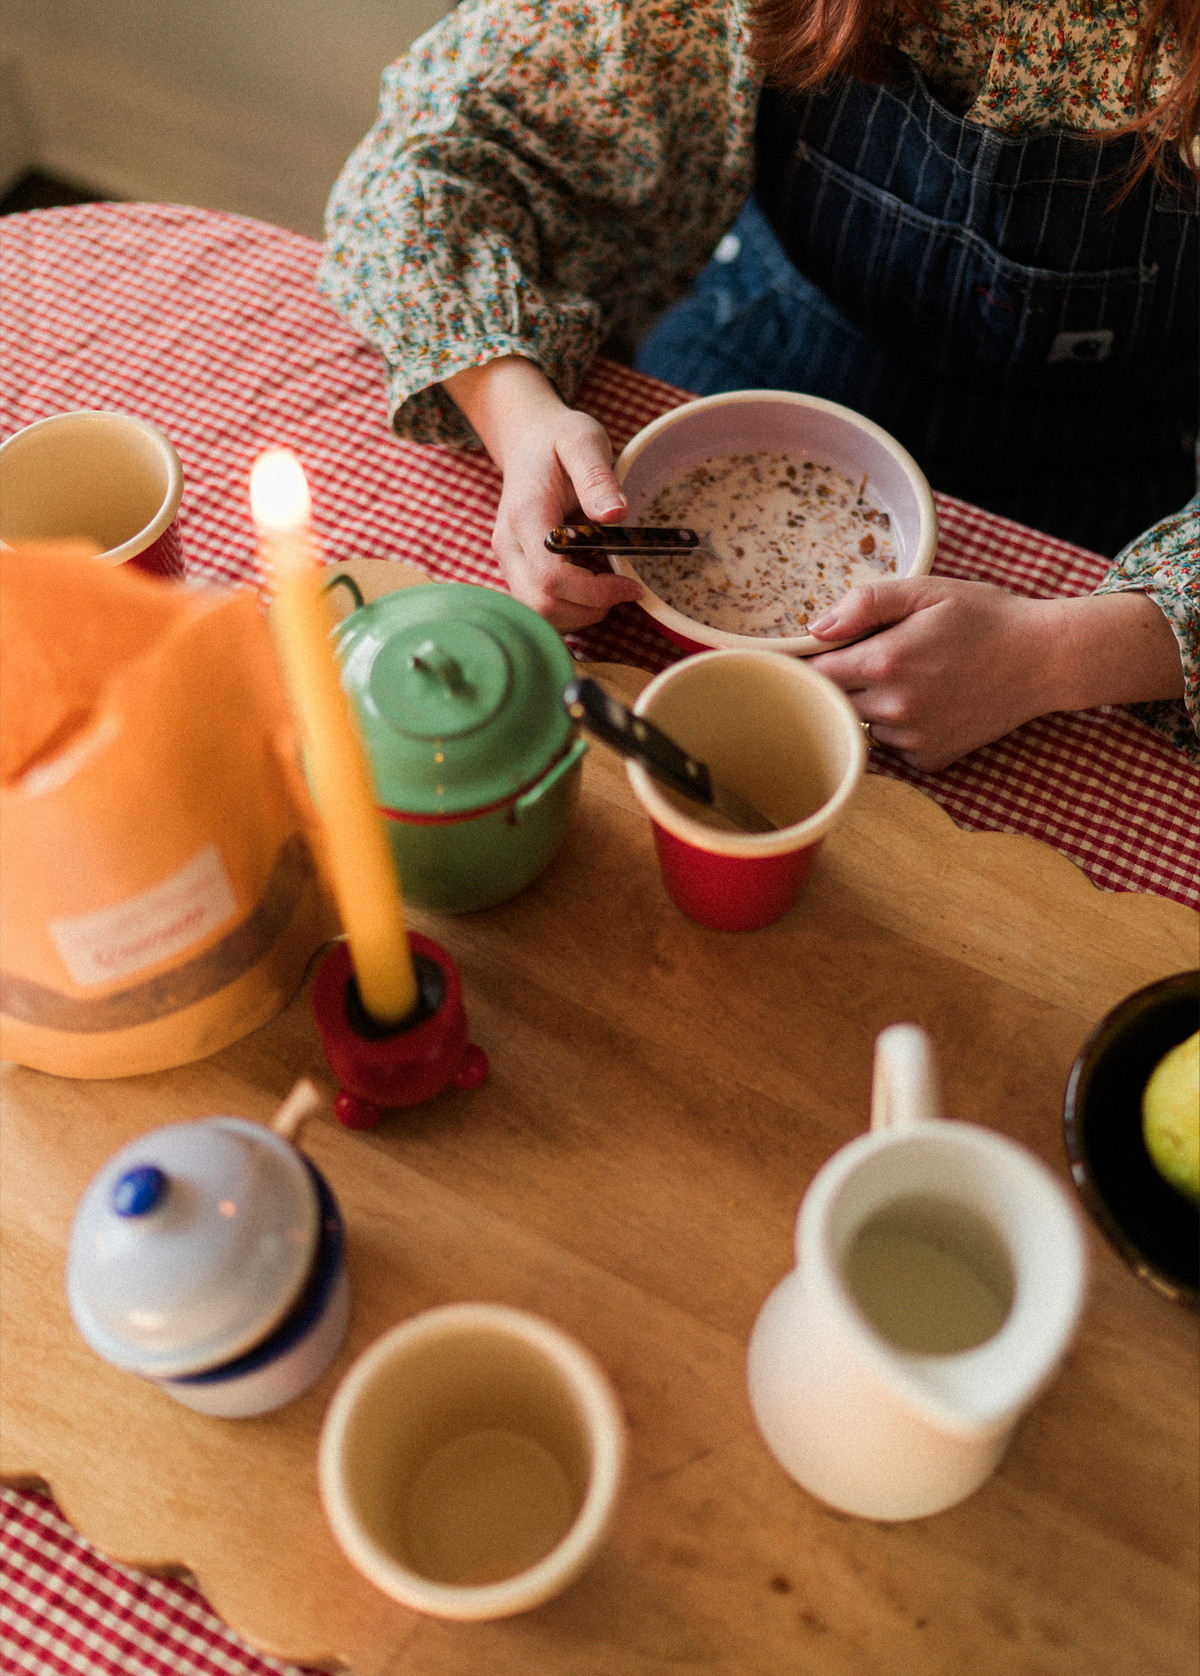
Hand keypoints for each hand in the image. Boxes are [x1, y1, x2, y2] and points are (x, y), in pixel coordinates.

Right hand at [442, 358, 642, 630]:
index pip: (551, 578)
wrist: (527, 439)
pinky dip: (571, 606)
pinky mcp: (517, 569)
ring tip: (609, 585)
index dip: (595, 592)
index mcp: (525, 517)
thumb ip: (597, 477)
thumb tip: (615, 515)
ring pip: (539, 613)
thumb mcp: (584, 441)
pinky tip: (593, 582)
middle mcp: (509, 546)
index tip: (631, 584)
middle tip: (624, 589)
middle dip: (588, 609)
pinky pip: (540, 605)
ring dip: (581, 612)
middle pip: (541, 606)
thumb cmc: (557, 439)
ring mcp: (509, 561)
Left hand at [807, 577, 1183, 770]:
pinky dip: (902, 729)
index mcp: (883, 662)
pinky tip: (931, 704)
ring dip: (873, 705)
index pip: (816, 673)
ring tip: (913, 677)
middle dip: (847, 681)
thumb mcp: (927, 590)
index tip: (824, 651)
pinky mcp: (931, 759)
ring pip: (864, 724)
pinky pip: (894, 747)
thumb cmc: (986, 617)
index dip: (815, 661)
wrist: (1045, 658)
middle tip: (879, 656)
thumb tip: (815, 629)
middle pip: (837, 700)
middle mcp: (893, 708)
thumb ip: (866, 604)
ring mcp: (912, 739)